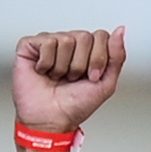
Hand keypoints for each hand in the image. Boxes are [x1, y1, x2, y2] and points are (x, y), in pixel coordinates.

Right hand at [10, 27, 124, 134]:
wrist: (51, 120)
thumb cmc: (74, 106)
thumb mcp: (106, 84)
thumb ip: (117, 56)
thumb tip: (120, 31)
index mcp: (88, 51)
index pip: (101, 36)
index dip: (98, 59)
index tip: (91, 77)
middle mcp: (70, 44)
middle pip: (84, 37)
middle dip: (81, 64)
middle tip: (72, 79)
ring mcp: (50, 44)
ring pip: (66, 40)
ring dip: (63, 66)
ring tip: (57, 77)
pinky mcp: (30, 46)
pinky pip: (46, 42)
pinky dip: (46, 62)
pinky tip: (43, 71)